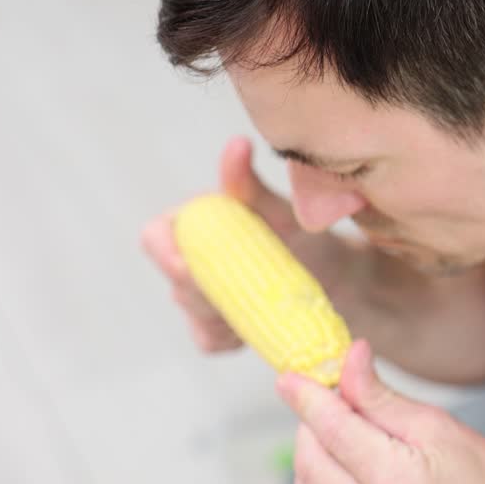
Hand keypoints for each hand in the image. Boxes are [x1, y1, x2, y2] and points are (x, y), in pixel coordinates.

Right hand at [140, 135, 357, 351]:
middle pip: (176, 283)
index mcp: (191, 223)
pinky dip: (237, 336)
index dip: (165, 255)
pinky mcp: (211, 329)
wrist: (330, 276)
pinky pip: (210, 340)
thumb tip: (237, 143)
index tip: (192, 266)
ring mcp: (195, 298)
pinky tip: (263, 321)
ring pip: (193, 314)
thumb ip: (250, 184)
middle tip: (255, 286)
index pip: (154, 237)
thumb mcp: (279, 211)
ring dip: (231, 312)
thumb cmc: (299, 234)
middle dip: (213, 289)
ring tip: (271, 298)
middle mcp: (185, 260)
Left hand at [279, 338, 484, 483]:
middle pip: (311, 460)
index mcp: (396, 480)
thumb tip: (350, 358)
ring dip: (316, 454)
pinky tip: (345, 468)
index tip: (290, 378)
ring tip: (346, 436)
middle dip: (313, 425)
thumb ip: (383, 398)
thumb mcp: (438, 428)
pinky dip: (321, 483)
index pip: (333, 429)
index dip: (307, 397)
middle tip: (332, 403)